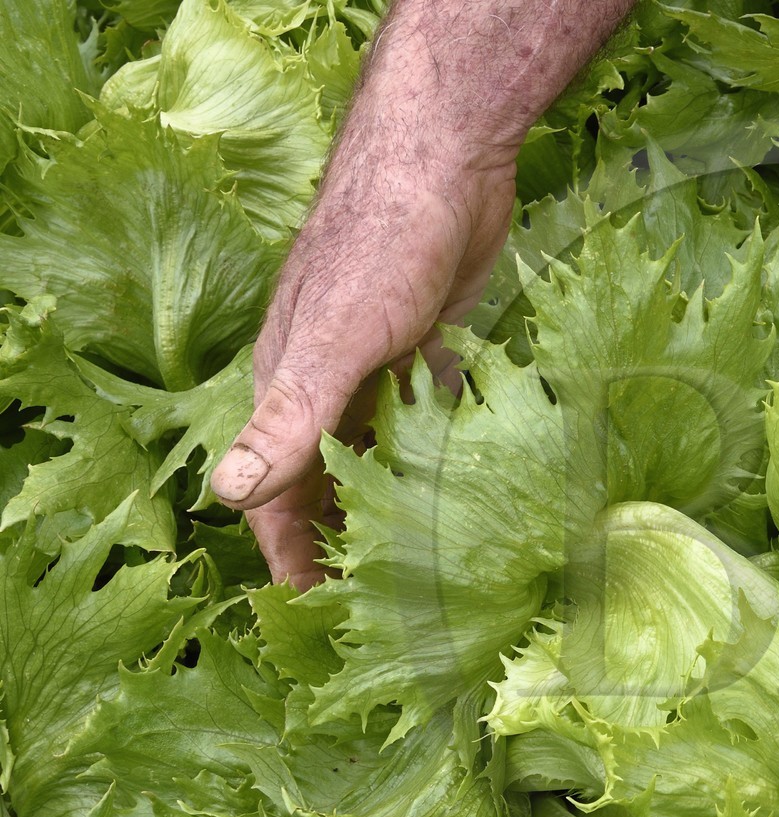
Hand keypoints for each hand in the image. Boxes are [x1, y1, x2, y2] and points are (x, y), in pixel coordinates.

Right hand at [208, 127, 517, 587]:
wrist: (446, 160)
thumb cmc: (382, 244)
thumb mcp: (333, 340)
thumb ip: (288, 419)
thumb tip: (229, 495)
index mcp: (290, 391)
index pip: (280, 499)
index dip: (295, 561)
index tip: (322, 622)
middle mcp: (331, 385)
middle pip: (332, 484)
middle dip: (350, 545)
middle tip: (391, 612)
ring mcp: (382, 366)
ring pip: (384, 456)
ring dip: (400, 506)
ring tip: (436, 568)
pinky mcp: (433, 347)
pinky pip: (432, 419)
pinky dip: (444, 454)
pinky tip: (478, 489)